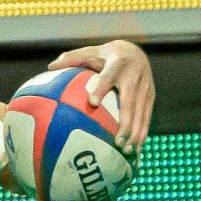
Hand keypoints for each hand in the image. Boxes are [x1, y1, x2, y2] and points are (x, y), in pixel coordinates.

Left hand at [48, 39, 153, 154]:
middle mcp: (133, 76)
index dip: (101, 89)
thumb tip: (50, 66)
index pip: (107, 77)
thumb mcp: (91, 52)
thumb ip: (72, 59)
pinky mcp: (151, 95)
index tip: (91, 102)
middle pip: (129, 102)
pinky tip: (137, 147)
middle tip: (117, 141)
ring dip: (136, 132)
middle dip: (125, 123)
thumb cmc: (106, 55)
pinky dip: (143, 131)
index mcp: (117, 64)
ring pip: (141, 112)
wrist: (136, 50)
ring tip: (127, 150)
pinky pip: (147, 115)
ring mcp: (145, 86)